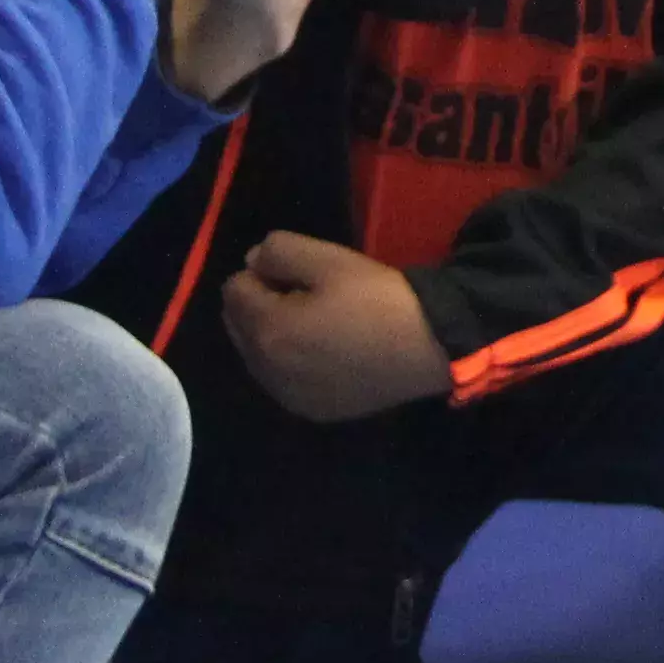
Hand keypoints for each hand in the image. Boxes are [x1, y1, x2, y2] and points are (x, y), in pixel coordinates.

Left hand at [218, 232, 454, 421]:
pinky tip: (324, 351)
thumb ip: (278, 251)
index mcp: (268, 331)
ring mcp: (288, 397)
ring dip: (272, 334)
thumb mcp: (329, 258)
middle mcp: (268, 371)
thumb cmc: (378, 299)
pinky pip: (281, 380)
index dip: (262, 272)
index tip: (299, 271)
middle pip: (237, 326)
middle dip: (258, 304)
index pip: (234, 289)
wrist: (429, 347)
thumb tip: (252, 262)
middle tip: (304, 292)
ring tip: (316, 321)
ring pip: (256, 356)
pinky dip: (289, 362)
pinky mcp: (312, 410)